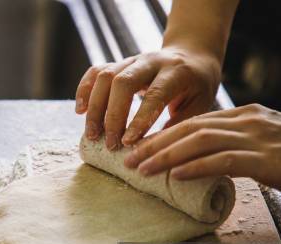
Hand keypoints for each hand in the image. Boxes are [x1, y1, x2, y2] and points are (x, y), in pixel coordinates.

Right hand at [75, 47, 221, 150]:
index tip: (127, 143)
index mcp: (177, 71)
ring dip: (95, 107)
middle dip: (112, 115)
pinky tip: (80, 111)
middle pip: (123, 82)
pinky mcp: (119, 63)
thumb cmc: (197, 86)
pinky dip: (84, 90)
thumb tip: (152, 151)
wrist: (192, 54)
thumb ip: (178, 125)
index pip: (154, 94)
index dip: (139, 119)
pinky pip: (96, 71)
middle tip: (109, 143)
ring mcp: (132, 59)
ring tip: (92, 134)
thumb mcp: (199, 105)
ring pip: (106, 76)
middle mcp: (151, 61)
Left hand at [124, 104, 280, 201]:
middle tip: (127, 159)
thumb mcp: (267, 145)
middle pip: (189, 128)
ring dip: (166, 156)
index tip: (139, 149)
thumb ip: (239, 149)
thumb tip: (207, 165)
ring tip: (140, 169)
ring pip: (200, 141)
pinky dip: (196, 166)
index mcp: (243, 117)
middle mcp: (245, 121)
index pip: (194, 123)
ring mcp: (257, 137)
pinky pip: (224, 160)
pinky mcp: (269, 159)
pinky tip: (175, 175)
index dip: (163, 135)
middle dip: (154, 144)